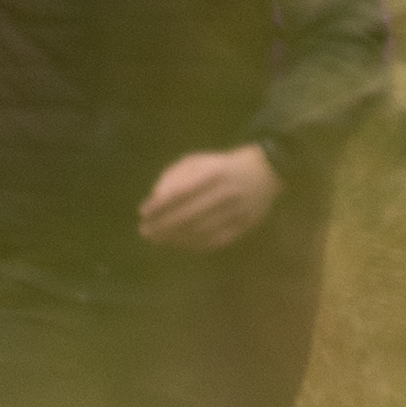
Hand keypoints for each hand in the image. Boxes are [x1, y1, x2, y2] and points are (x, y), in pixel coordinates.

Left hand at [137, 142, 282, 252]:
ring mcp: (238, 211)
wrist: (263, 172)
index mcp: (212, 173)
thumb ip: (173, 176)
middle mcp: (226, 192)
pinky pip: (217, 240)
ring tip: (158, 240)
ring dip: (176, 238)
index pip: (180, 192)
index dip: (159, 205)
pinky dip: (196, 244)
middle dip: (163, 225)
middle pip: (189, 214)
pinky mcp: (245, 225)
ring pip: (202, 230)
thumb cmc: (219, 166)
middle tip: (145, 232)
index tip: (142, 213)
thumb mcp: (195, 161)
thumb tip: (154, 199)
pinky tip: (181, 244)